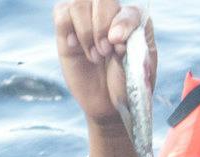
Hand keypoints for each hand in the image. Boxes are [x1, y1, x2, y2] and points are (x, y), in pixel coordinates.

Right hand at [52, 1, 153, 126]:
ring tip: (94, 56)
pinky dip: (68, 28)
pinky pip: (61, 12)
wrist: (108, 104)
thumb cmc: (126, 85)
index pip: (129, 10)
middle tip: (104, 53)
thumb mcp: (137, 70)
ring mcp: (87, 19)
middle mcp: (111, 14)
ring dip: (86, 32)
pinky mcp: (67, 29)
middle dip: (101, 28)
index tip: (117, 45)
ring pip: (79, 3)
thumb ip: (132, 48)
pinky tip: (75, 47)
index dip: (122, 24)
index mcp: (135, 22)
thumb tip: (114, 36)